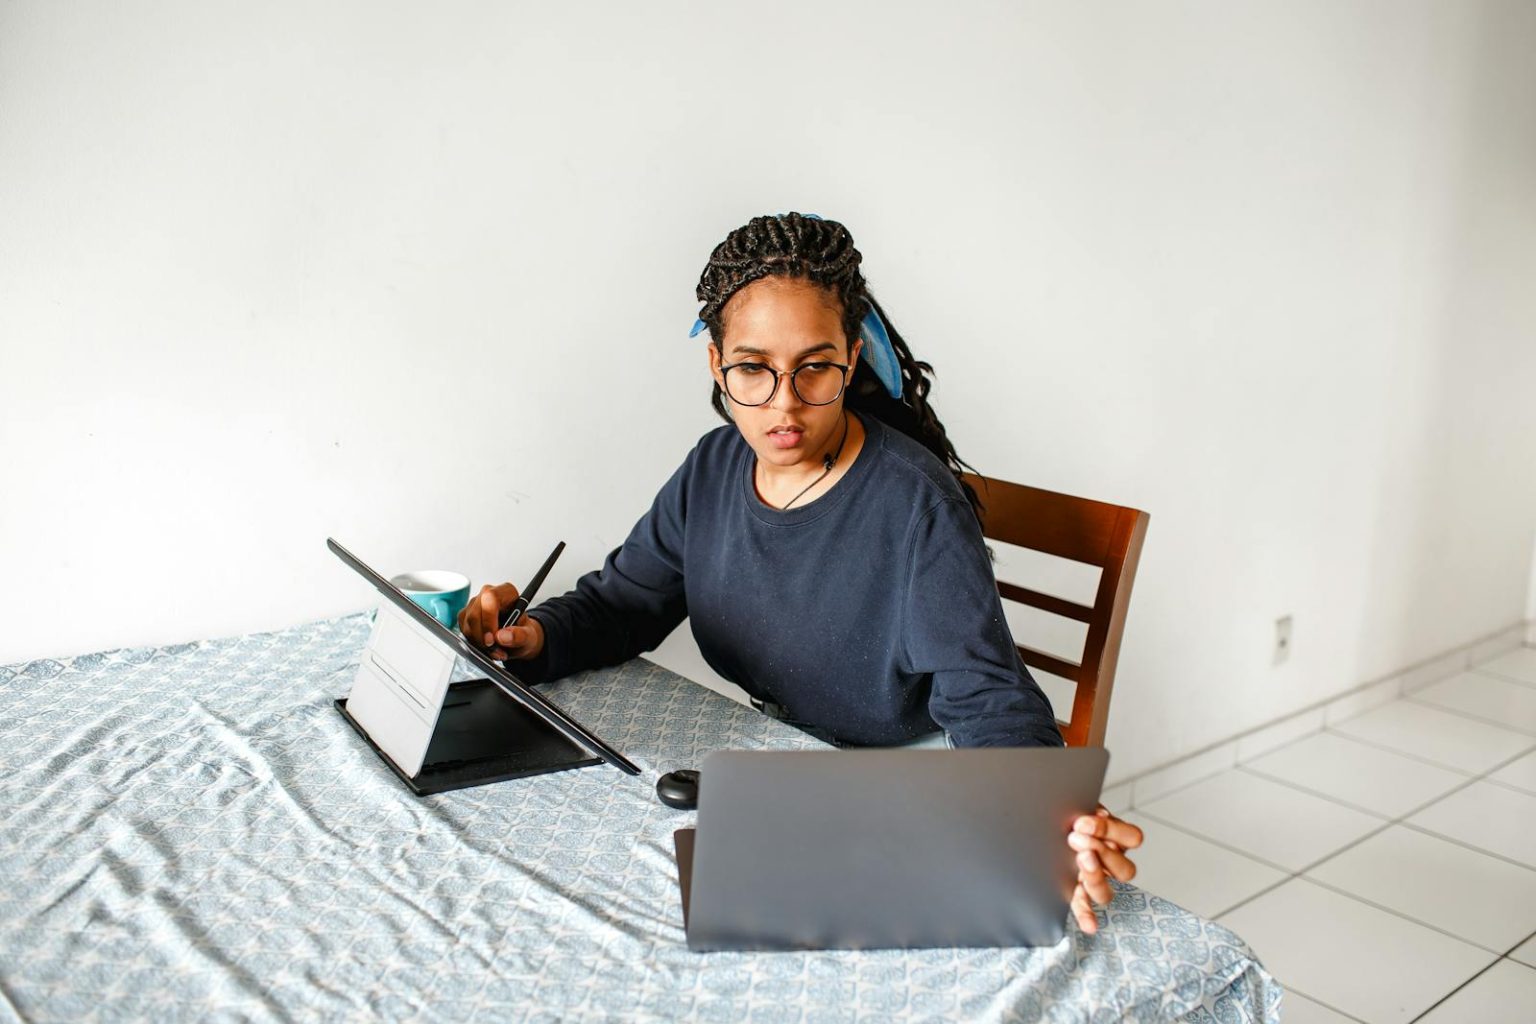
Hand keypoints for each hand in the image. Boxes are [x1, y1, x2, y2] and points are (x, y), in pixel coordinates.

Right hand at [457, 583, 545, 661]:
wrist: (516, 639)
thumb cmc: (522, 633)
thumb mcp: (529, 636)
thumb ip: (520, 635)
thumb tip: (503, 636)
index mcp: (506, 592)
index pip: (490, 597)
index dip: (488, 619)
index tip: (493, 638)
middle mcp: (488, 594)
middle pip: (475, 613)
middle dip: (482, 636)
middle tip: (494, 648)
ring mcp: (474, 604)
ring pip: (467, 624)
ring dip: (479, 643)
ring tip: (495, 650)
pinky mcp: (466, 616)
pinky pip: (463, 631)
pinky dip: (474, 643)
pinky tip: (486, 647)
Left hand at [1067, 805, 1142, 934]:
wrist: (1041, 825)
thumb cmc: (1066, 814)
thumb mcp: (1078, 805)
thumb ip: (1086, 807)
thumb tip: (1096, 813)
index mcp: (1116, 839)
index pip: (1132, 838)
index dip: (1112, 830)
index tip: (1086, 820)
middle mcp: (1110, 863)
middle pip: (1125, 869)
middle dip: (1102, 853)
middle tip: (1077, 838)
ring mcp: (1095, 881)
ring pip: (1107, 893)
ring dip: (1095, 878)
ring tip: (1079, 861)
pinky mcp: (1076, 893)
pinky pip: (1084, 907)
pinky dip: (1087, 916)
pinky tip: (1089, 925)